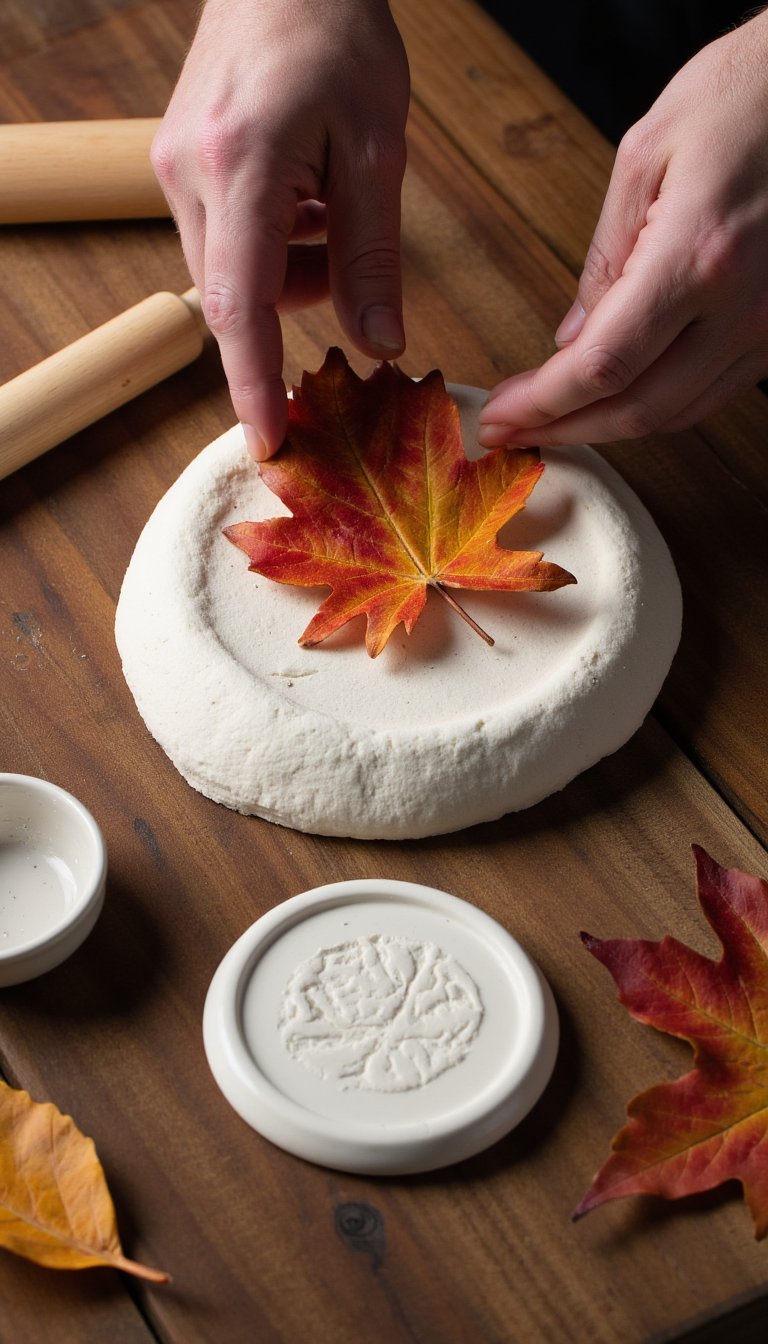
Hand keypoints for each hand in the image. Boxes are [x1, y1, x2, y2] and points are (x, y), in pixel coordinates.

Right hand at [151, 0, 408, 458]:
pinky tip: (302, 195)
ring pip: (233, 272)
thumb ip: (373, 255)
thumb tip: (380, 345)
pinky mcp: (177, 165)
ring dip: (287, 272)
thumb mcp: (378, 150)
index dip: (254, 385)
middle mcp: (190, 175)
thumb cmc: (335, 32)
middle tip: (348, 275)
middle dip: (293, 308)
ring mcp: (174, 169)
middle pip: (238, 297)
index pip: (241, 307)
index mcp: (243, 169)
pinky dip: (271, 242)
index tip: (268, 443)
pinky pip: (225, 240)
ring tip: (329, 208)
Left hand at [478, 10, 767, 448]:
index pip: (605, 364)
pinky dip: (658, 406)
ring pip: (679, 412)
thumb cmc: (745, 97)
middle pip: (640, 408)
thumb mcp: (648, 154)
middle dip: (566, 429)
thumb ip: (605, 257)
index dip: (545, 403)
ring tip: (553, 423)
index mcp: (699, 255)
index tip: (502, 414)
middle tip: (513, 432)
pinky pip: (713, 392)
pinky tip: (617, 400)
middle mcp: (744, 307)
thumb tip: (573, 337)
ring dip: (609, 428)